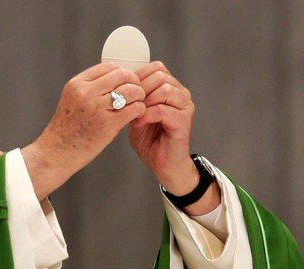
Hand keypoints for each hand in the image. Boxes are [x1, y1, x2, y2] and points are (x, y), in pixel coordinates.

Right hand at [23, 62, 145, 199]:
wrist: (56, 153)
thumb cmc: (66, 130)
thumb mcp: (72, 101)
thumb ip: (90, 89)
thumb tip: (116, 80)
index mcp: (76, 84)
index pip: (109, 66)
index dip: (122, 73)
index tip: (125, 82)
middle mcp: (86, 93)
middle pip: (122, 75)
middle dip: (133, 82)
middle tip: (136, 92)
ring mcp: (97, 108)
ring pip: (131, 90)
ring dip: (139, 96)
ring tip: (137, 104)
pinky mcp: (108, 124)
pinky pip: (134, 109)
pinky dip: (139, 110)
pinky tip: (135, 116)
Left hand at [129, 61, 219, 214]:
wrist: (162, 164)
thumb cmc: (150, 141)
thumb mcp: (135, 114)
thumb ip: (133, 99)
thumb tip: (119, 85)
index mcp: (170, 89)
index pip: (156, 68)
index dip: (137, 76)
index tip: (124, 90)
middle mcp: (180, 94)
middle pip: (160, 75)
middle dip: (140, 88)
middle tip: (129, 103)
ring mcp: (184, 106)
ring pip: (164, 88)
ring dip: (145, 100)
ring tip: (135, 114)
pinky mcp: (184, 121)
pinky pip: (163, 110)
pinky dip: (148, 115)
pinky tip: (139, 123)